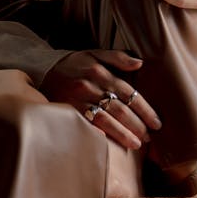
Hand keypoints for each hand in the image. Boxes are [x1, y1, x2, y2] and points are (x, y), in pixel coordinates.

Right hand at [41, 49, 161, 148]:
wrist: (40, 71)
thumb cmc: (73, 64)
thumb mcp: (93, 53)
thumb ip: (117, 57)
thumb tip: (140, 62)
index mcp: (100, 71)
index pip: (129, 92)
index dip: (144, 109)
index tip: (156, 122)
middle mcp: (90, 86)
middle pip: (120, 108)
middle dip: (137, 124)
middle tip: (150, 136)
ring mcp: (78, 100)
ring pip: (106, 119)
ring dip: (124, 133)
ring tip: (137, 144)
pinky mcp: (68, 112)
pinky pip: (88, 125)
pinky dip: (101, 134)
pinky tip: (113, 144)